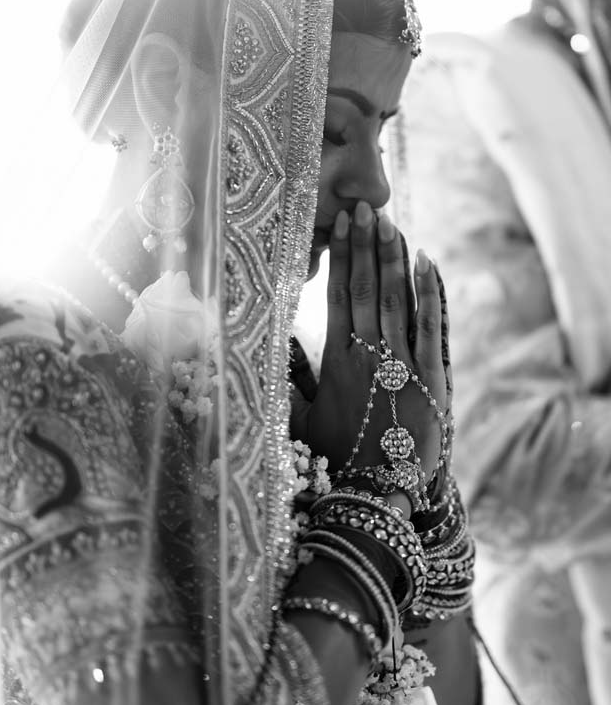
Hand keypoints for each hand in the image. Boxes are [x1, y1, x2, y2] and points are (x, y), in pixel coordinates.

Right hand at [290, 202, 450, 481]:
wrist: (376, 495)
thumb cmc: (335, 460)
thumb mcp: (301, 420)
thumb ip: (289, 379)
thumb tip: (272, 344)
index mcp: (336, 364)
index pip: (337, 299)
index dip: (340, 260)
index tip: (340, 227)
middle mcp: (367, 357)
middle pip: (367, 290)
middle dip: (366, 247)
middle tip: (366, 210)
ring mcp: (401, 366)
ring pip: (396, 301)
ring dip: (393, 260)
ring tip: (390, 224)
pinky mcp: (432, 379)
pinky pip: (429, 326)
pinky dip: (429, 292)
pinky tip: (426, 262)